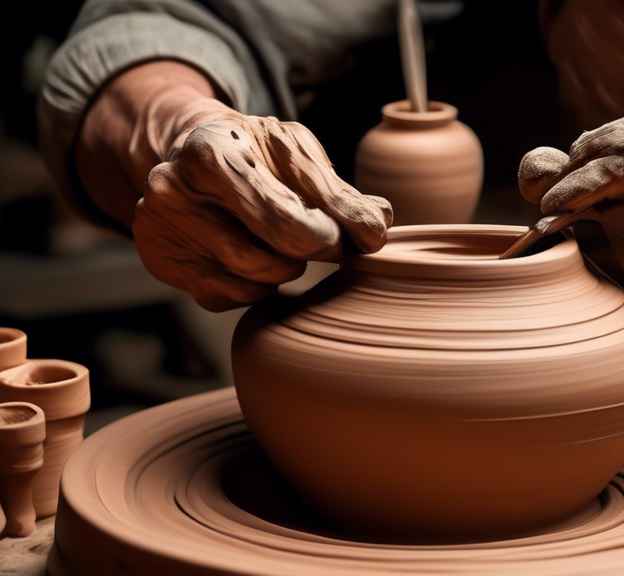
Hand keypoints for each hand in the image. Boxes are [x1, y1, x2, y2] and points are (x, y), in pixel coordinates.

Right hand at [132, 99, 391, 310]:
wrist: (196, 154)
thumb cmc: (256, 152)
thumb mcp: (297, 153)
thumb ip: (339, 192)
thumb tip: (378, 224)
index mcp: (211, 152)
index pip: (284, 219)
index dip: (328, 235)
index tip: (350, 235)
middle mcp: (174, 191)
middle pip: (272, 257)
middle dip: (314, 251)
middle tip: (328, 240)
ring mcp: (163, 231)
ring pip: (256, 281)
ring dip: (288, 268)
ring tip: (285, 241)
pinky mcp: (164, 264)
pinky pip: (233, 296)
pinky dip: (258, 283)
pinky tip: (256, 253)